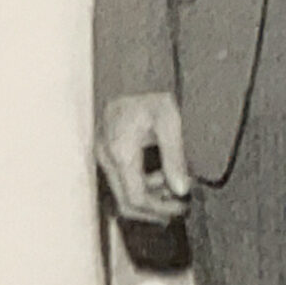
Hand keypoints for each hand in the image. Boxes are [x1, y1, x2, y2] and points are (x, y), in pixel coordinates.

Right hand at [96, 92, 190, 221]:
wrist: (131, 75)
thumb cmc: (151, 94)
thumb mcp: (170, 122)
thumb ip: (175, 157)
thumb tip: (182, 190)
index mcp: (120, 152)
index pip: (135, 198)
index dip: (160, 209)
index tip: (182, 207)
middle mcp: (105, 158)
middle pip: (125, 202)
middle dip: (154, 209)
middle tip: (180, 207)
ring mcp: (102, 156)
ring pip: (122, 193)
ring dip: (149, 196)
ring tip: (175, 186)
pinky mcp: (105, 152)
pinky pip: (121, 179)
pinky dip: (141, 184)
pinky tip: (160, 176)